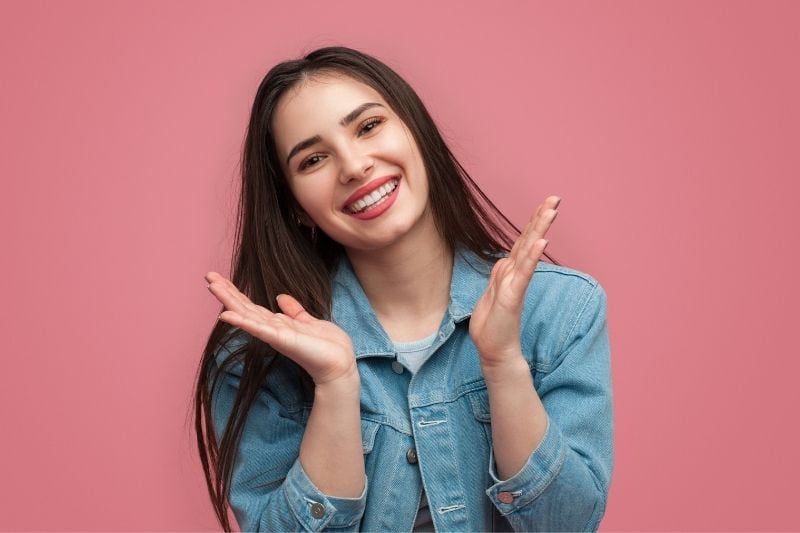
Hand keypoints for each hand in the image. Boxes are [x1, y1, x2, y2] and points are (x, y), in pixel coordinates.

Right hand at [205, 272, 357, 385]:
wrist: (340, 363)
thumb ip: (293, 311)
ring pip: (246, 315)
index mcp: (277, 324)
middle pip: (243, 308)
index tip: (219, 278)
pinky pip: (258, 329)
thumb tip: (281, 297)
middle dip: (226, 292)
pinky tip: (226, 315)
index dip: (235, 292)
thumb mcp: (308, 321)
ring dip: (229, 301)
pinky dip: (242, 322)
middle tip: (208, 276)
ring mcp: (275, 335)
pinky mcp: (282, 340)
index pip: (251, 306)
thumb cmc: (326, 346)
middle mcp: (271, 329)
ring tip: (212, 287)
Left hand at [469, 195, 560, 367]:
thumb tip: (505, 261)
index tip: (545, 203)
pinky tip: (541, 241)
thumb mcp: (491, 294)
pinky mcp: (512, 296)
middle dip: (542, 218)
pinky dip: (532, 256)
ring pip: (528, 251)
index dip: (533, 222)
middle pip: (529, 240)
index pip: (522, 241)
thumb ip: (500, 276)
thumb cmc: (492, 326)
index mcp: (508, 272)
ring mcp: (515, 284)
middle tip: (556, 198)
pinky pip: (523, 272)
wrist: (494, 352)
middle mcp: (514, 274)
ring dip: (539, 229)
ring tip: (552, 211)